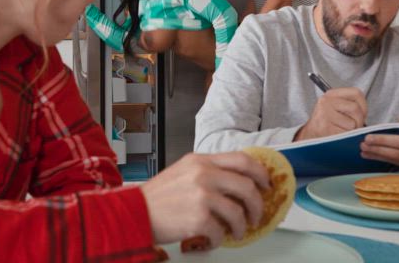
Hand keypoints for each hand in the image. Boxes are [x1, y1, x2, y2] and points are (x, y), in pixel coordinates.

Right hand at [140, 152, 269, 246]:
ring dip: (242, 226)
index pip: (242, 160)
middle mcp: (203, 174)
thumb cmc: (157, 197)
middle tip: (256, 215)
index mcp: (200, 160)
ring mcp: (202, 195)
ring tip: (237, 232)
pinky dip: (220, 239)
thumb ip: (208, 172)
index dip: (260, 173)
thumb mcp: (183, 172)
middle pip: (247, 186)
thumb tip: (236, 183)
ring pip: (238, 212)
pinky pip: (221, 231)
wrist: (133, 212)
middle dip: (257, 204)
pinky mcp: (198, 218)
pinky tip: (213, 239)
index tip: (266, 185)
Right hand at [294, 87, 367, 140]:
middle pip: (355, 109)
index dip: (364, 105)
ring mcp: (324, 114)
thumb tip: (364, 113)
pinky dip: (345, 138)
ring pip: (352, 123)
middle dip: (359, 121)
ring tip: (343, 131)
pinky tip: (337, 136)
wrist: (310, 136)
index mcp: (331, 94)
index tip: (362, 114)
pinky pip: (345, 134)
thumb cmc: (326, 123)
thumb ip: (350, 105)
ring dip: (351, 131)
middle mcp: (326, 101)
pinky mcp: (324, 127)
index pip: (356, 93)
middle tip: (354, 127)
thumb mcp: (336, 108)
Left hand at [359, 111, 398, 166]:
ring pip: (394, 160)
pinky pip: (396, 163)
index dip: (384, 140)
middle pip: (394, 153)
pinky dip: (383, 160)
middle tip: (362, 145)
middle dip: (377, 149)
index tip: (369, 137)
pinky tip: (372, 157)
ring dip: (377, 156)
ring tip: (363, 152)